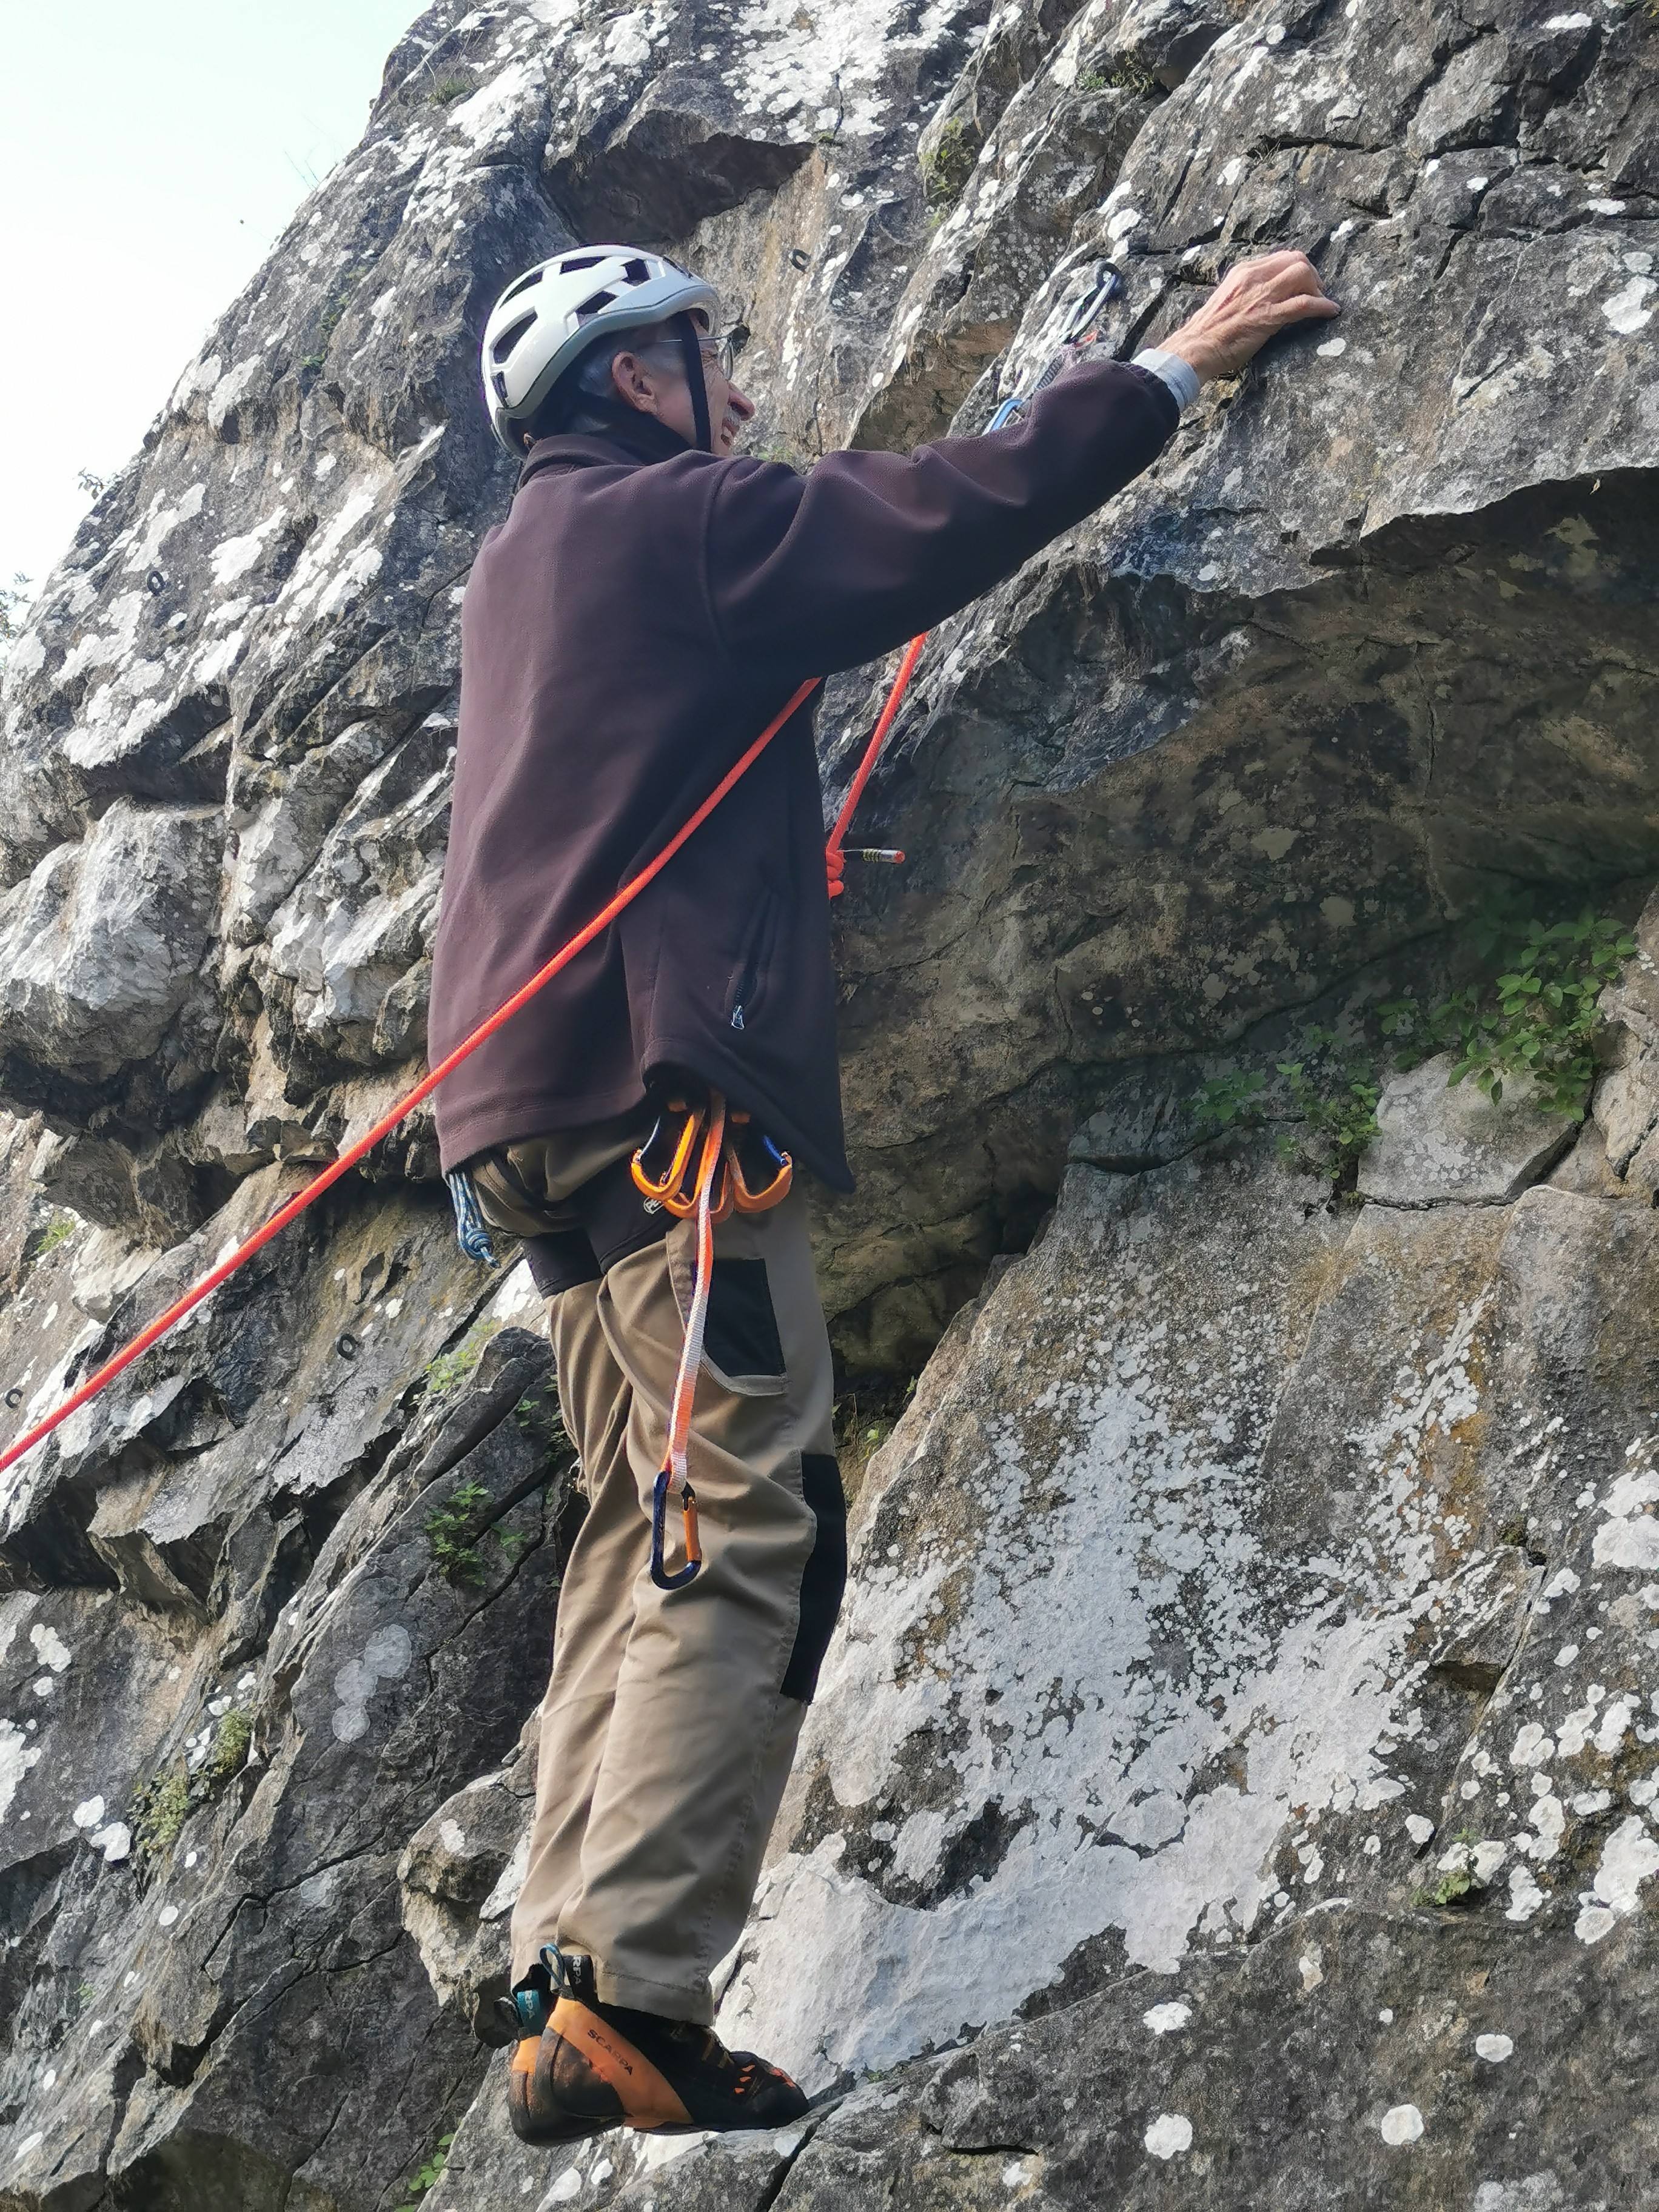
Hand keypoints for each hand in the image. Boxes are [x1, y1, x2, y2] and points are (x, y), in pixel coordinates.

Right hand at [1160, 250, 1338, 381]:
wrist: (1195, 348)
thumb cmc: (1208, 333)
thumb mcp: (1228, 300)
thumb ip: (1247, 292)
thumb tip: (1266, 296)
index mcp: (1243, 271)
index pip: (1282, 257)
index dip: (1299, 269)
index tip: (1304, 285)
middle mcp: (1253, 277)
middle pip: (1297, 259)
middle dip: (1313, 275)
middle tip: (1317, 293)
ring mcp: (1261, 295)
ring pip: (1303, 274)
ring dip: (1319, 288)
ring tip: (1323, 303)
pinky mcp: (1267, 316)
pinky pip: (1304, 304)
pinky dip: (1322, 306)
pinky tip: (1331, 312)